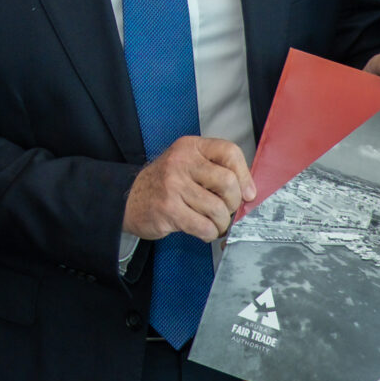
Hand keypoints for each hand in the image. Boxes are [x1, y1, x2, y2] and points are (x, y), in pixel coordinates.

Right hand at [123, 136, 254, 243]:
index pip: (229, 152)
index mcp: (190, 147)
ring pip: (217, 209)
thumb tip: (249, 192)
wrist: (129, 200)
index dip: (244, 175)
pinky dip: (209, 233)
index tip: (247, 192)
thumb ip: (216, 170)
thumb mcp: (188, 165)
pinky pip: (204, 226)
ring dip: (221, 223)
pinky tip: (203, 230)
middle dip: (232, 203)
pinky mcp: (168, 209)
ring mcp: (173, 185)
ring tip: (214, 223)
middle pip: (227, 182)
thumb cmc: (165, 184)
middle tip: (225, 210)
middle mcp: (181, 162)